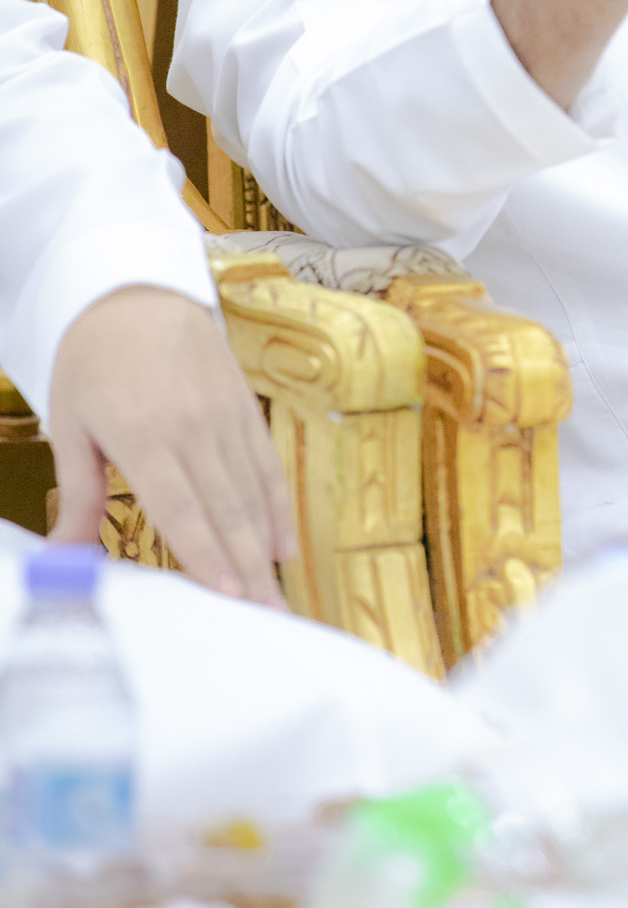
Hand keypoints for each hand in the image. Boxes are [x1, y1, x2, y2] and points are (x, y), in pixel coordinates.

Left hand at [47, 286, 294, 606]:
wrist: (137, 288)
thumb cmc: (91, 357)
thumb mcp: (70, 422)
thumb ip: (78, 494)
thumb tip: (64, 557)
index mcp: (143, 433)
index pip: (181, 506)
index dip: (206, 552)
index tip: (228, 595)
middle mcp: (192, 426)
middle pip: (226, 509)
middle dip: (249, 570)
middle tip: (270, 619)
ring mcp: (224, 415)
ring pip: (253, 492)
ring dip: (268, 548)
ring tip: (279, 596)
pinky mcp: (244, 406)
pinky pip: (266, 465)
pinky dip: (278, 507)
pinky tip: (284, 544)